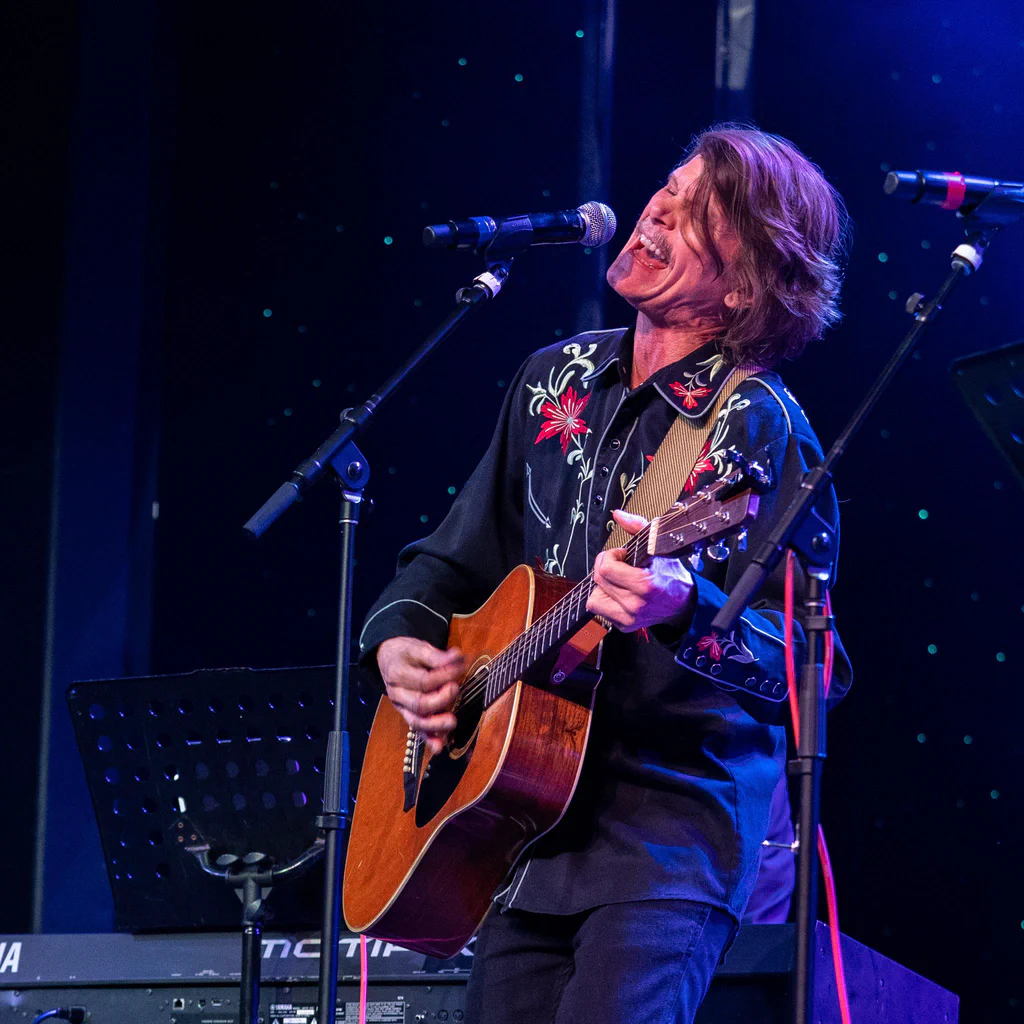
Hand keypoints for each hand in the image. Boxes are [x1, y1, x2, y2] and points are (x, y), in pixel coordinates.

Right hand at [377, 637, 463, 752]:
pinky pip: (416, 730)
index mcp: (398, 674)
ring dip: (436, 724)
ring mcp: (401, 707)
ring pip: (416, 721)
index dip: (445, 675)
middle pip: (419, 703)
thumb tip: (457, 657)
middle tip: (455, 688)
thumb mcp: (417, 647)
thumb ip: (436, 655)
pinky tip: (439, 747)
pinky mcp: (407, 715)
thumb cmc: (405, 653)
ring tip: (452, 722)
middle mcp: (397, 693)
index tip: (461, 666)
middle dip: (441, 699)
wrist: (387, 658)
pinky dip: (428, 739)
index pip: (424, 680)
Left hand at [586, 509, 696, 631]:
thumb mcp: (658, 547)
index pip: (606, 568)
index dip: (610, 556)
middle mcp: (635, 604)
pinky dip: (604, 598)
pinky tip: (619, 593)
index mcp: (645, 585)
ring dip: (603, 585)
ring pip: (594, 596)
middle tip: (619, 564)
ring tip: (619, 580)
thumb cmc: (670, 575)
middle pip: (599, 579)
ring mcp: (629, 618)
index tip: (622, 554)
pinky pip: (598, 608)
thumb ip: (637, 527)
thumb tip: (617, 514)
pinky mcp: (624, 626)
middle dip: (605, 566)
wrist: (683, 604)